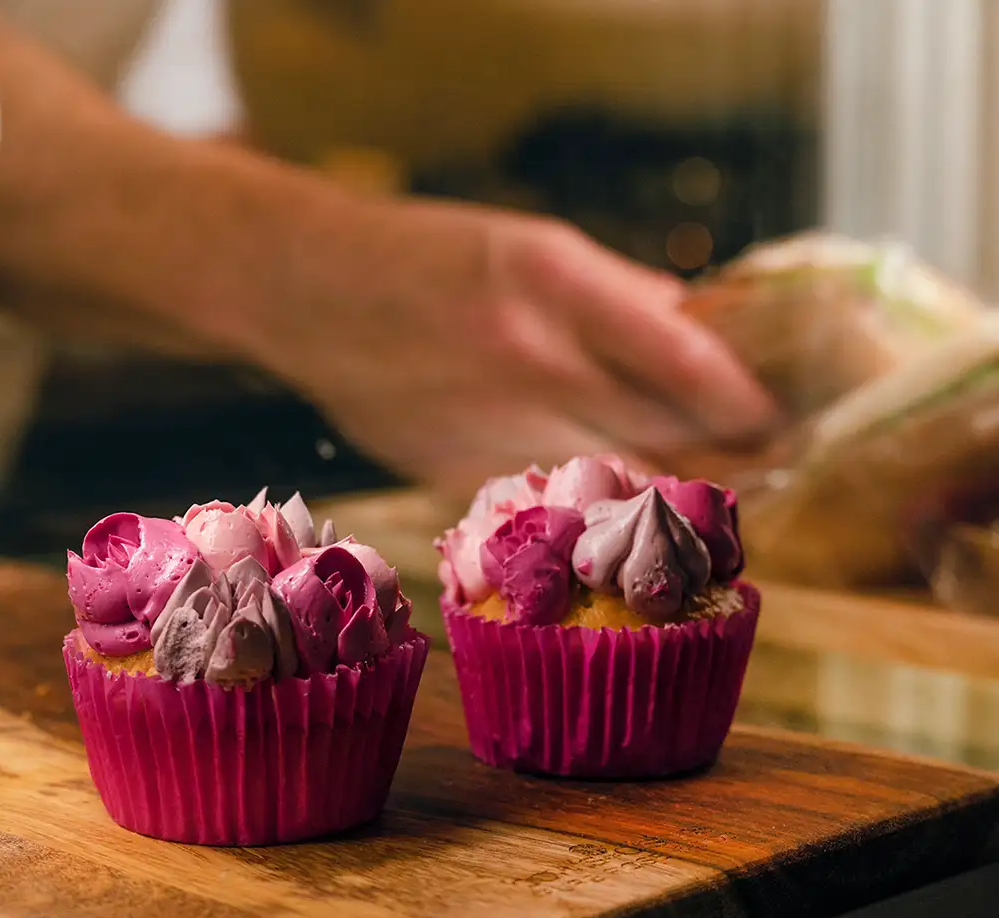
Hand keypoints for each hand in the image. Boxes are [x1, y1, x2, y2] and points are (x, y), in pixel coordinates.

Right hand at [244, 196, 777, 496]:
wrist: (306, 286)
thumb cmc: (422, 256)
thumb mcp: (526, 244)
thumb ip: (614, 293)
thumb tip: (690, 324)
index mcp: (552, 278)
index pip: (682, 358)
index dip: (743, 401)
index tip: (778, 421)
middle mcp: (526, 352)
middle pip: (656, 427)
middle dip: (723, 454)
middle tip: (768, 467)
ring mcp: (485, 418)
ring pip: (607, 477)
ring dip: (666, 490)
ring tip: (707, 496)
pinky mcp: (451, 467)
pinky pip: (544, 496)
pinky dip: (589, 503)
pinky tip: (613, 505)